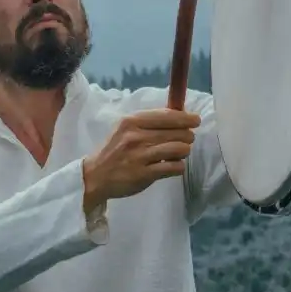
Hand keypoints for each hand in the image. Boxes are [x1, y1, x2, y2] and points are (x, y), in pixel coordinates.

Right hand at [82, 108, 200, 212]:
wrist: (95, 176)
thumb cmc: (114, 150)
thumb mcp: (125, 129)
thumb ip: (147, 123)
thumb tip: (178, 116)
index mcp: (132, 122)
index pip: (166, 116)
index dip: (185, 118)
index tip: (195, 120)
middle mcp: (136, 137)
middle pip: (177, 132)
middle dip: (187, 136)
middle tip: (186, 140)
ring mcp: (140, 157)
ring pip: (179, 149)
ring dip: (184, 151)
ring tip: (180, 153)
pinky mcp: (144, 175)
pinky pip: (174, 167)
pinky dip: (179, 166)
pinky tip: (174, 166)